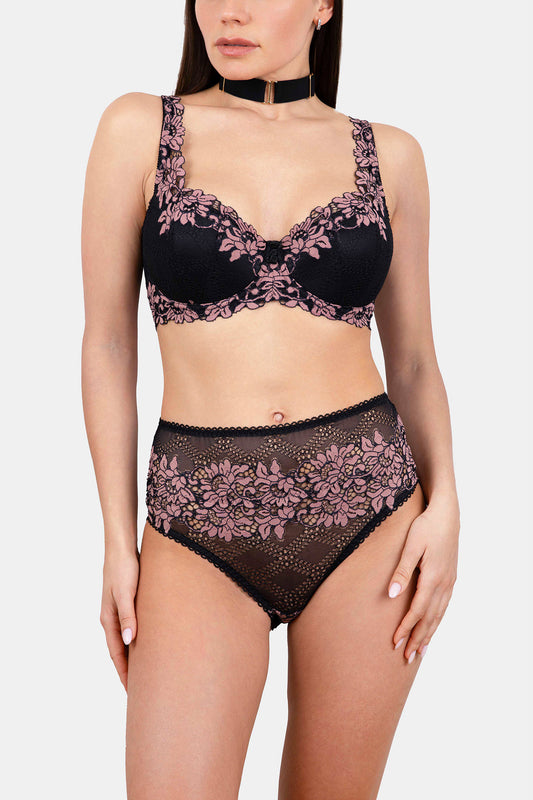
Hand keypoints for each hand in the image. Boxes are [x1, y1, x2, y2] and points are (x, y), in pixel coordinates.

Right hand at [100, 545, 139, 690]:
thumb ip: (128, 616)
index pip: (116, 653)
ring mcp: (120, 610)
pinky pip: (133, 627)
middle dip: (129, 670)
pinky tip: (149, 643)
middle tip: (142, 690)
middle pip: (120, 650)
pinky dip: (139, 640)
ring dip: (135, 656)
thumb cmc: (124, 567)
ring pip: (126, 640)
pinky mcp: (129, 602)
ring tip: (147, 672)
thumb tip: (129, 641)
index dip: (124, 673)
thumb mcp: (126, 592)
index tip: (132, 693)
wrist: (122, 546)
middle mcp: (112, 617)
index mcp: (109, 619)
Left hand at [387, 494, 459, 663]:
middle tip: (406, 658)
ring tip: (419, 651)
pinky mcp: (450, 578)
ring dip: (428, 634)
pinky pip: (443, 606)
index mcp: (433, 579)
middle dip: (417, 639)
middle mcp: (444, 585)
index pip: (417, 611)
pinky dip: (436, 621)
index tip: (395, 643)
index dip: (405, 628)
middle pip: (429, 619)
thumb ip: (401, 572)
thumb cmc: (426, 527)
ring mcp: (449, 582)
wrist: (447, 514)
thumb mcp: (411, 547)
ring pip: (438, 615)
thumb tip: (391, 595)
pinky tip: (432, 627)